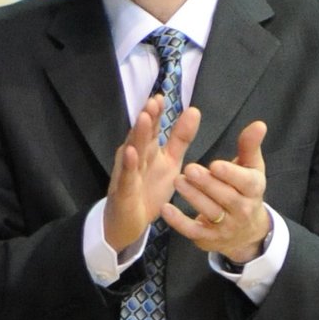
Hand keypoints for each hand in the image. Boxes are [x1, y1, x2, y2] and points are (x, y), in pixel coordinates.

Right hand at [105, 95, 201, 251]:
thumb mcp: (170, 162)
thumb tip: (194, 110)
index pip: (152, 127)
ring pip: (133, 152)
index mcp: (147, 149)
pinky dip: (129, 165)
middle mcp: (135, 157)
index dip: (156, 113)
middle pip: (141, 135)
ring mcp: (128, 173)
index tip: (162, 97)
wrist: (130, 221)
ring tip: (142, 118)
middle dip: (147, 118)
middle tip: (153, 101)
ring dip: (137, 135)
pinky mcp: (124, 191)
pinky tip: (131, 153)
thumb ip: (181, 138)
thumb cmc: (149, 188)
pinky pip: (127, 177)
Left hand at [165, 119, 269, 263]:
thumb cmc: (244, 190)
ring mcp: (225, 227)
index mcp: (253, 190)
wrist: (246, 231)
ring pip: (209, 212)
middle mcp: (242, 210)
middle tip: (189, 169)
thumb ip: (250, 146)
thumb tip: (259, 124)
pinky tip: (166, 208)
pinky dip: (179, 221)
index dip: (231, 175)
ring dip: (193, 197)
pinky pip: (192, 230)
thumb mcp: (251, 168)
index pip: (246, 183)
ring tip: (178, 181)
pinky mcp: (208, 238)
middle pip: (225, 197)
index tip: (215, 165)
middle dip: (207, 184)